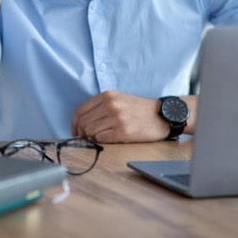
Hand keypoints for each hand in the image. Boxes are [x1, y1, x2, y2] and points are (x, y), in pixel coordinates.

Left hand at [71, 91, 188, 142]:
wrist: (162, 116)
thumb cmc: (140, 110)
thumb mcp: (119, 99)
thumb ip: (101, 107)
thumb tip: (82, 123)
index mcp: (108, 96)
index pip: (80, 110)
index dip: (74, 123)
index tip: (75, 131)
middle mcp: (111, 105)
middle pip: (83, 122)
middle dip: (82, 132)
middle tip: (86, 138)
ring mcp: (117, 118)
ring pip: (90, 131)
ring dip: (91, 138)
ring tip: (98, 139)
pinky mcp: (123, 132)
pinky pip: (101, 139)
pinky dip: (100, 141)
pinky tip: (108, 139)